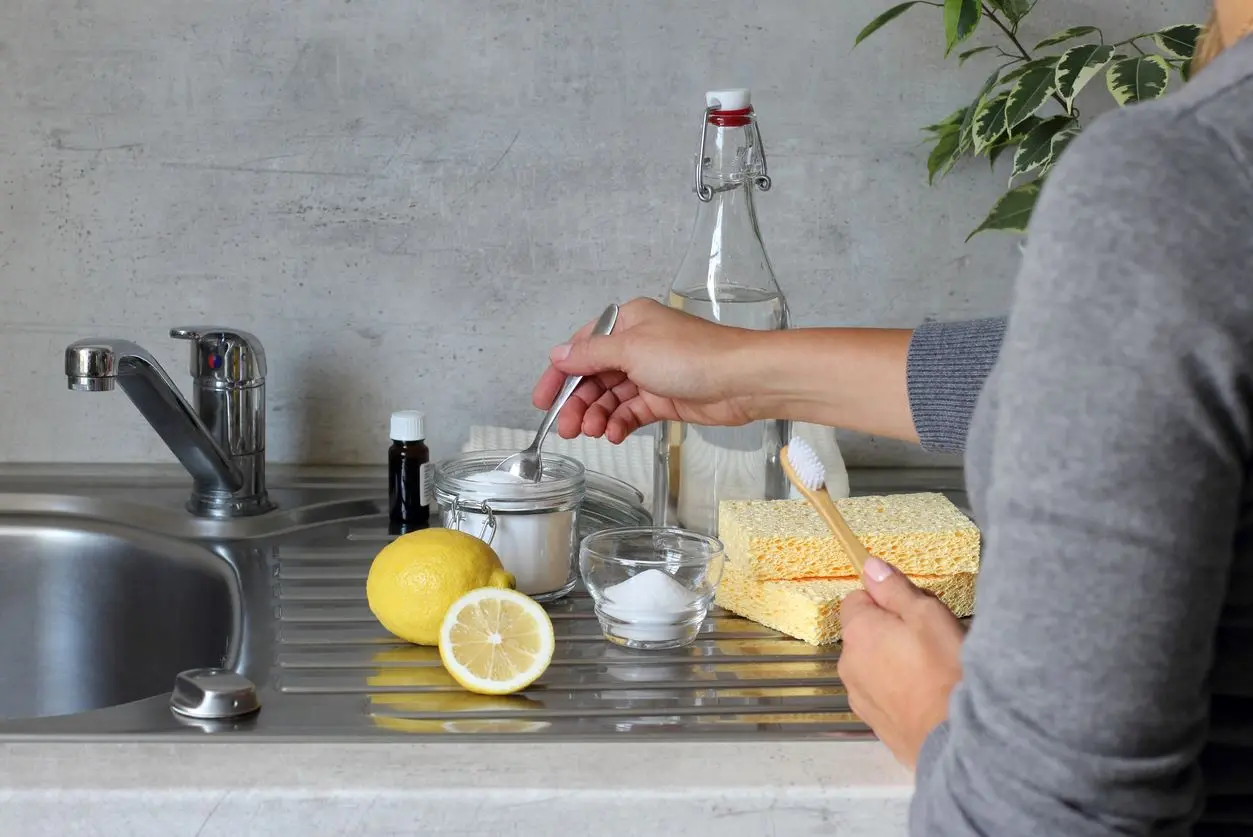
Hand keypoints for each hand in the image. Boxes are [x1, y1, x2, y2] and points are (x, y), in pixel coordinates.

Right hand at [532, 297, 762, 442]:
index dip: (559, 375)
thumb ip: (590, 355)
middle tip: (567, 428)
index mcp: (627, 322)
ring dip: (598, 416)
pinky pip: (631, 412)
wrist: (741, 380)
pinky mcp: (664, 398)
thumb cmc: (691, 356)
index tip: (543, 401)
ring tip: (593, 433)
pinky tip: (614, 434)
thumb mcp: (631, 349)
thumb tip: (558, 354)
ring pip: (611, 397)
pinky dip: (619, 423)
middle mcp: (637, 345)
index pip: (582, 347)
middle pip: (594, 376)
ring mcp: (651, 373)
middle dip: (578, 402)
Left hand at [838, 556, 964, 769]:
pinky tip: (926, 695)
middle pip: (864, 633)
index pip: (856, 599)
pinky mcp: (874, 722)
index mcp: (858, 632)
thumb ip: (894, 589)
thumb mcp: (927, 615)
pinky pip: (882, 694)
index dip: (884, 600)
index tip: (911, 609)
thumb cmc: (945, 672)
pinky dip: (898, 690)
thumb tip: (870, 566)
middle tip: (928, 639)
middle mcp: (849, 664)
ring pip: (873, 665)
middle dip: (889, 631)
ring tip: (931, 670)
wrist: (958, 738)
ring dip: (893, 662)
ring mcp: (859, 696)